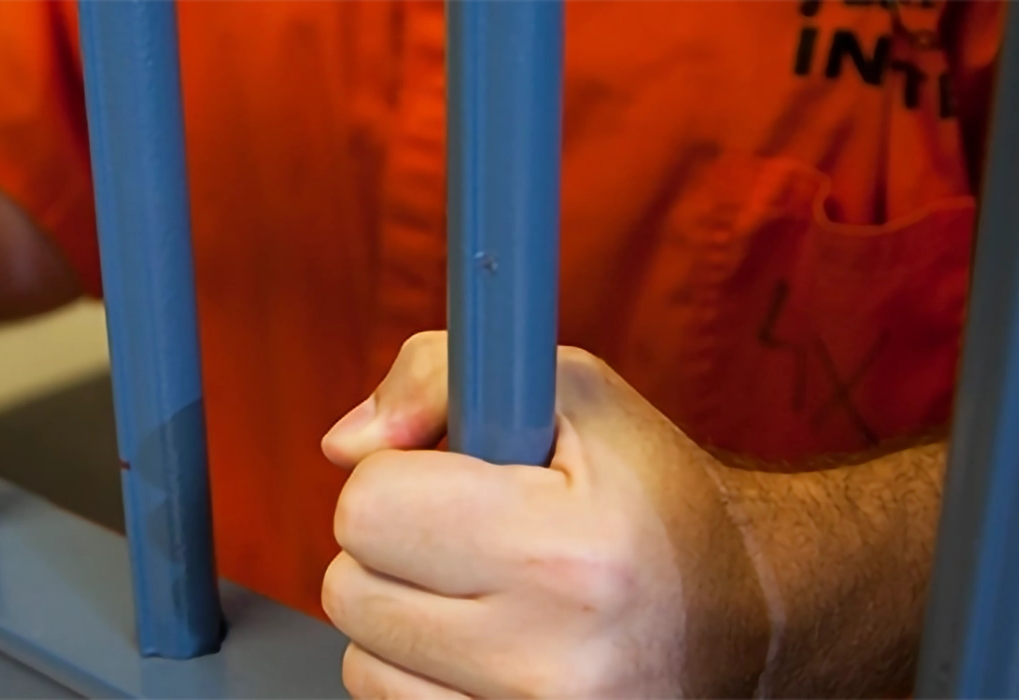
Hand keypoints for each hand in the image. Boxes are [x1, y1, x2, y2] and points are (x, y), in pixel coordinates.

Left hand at [321, 332, 771, 698]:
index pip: (369, 509)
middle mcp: (553, 661)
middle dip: (394, 550)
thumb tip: (345, 445)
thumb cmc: (651, 498)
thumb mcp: (571, 394)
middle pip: (350, 590)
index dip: (395, 478)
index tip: (446, 477)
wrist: (747, 617)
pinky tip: (488, 651)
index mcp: (567, 554)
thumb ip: (439, 374)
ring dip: (402, 623)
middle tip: (468, 539)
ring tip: (487, 598)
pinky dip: (422, 678)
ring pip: (361, 664)